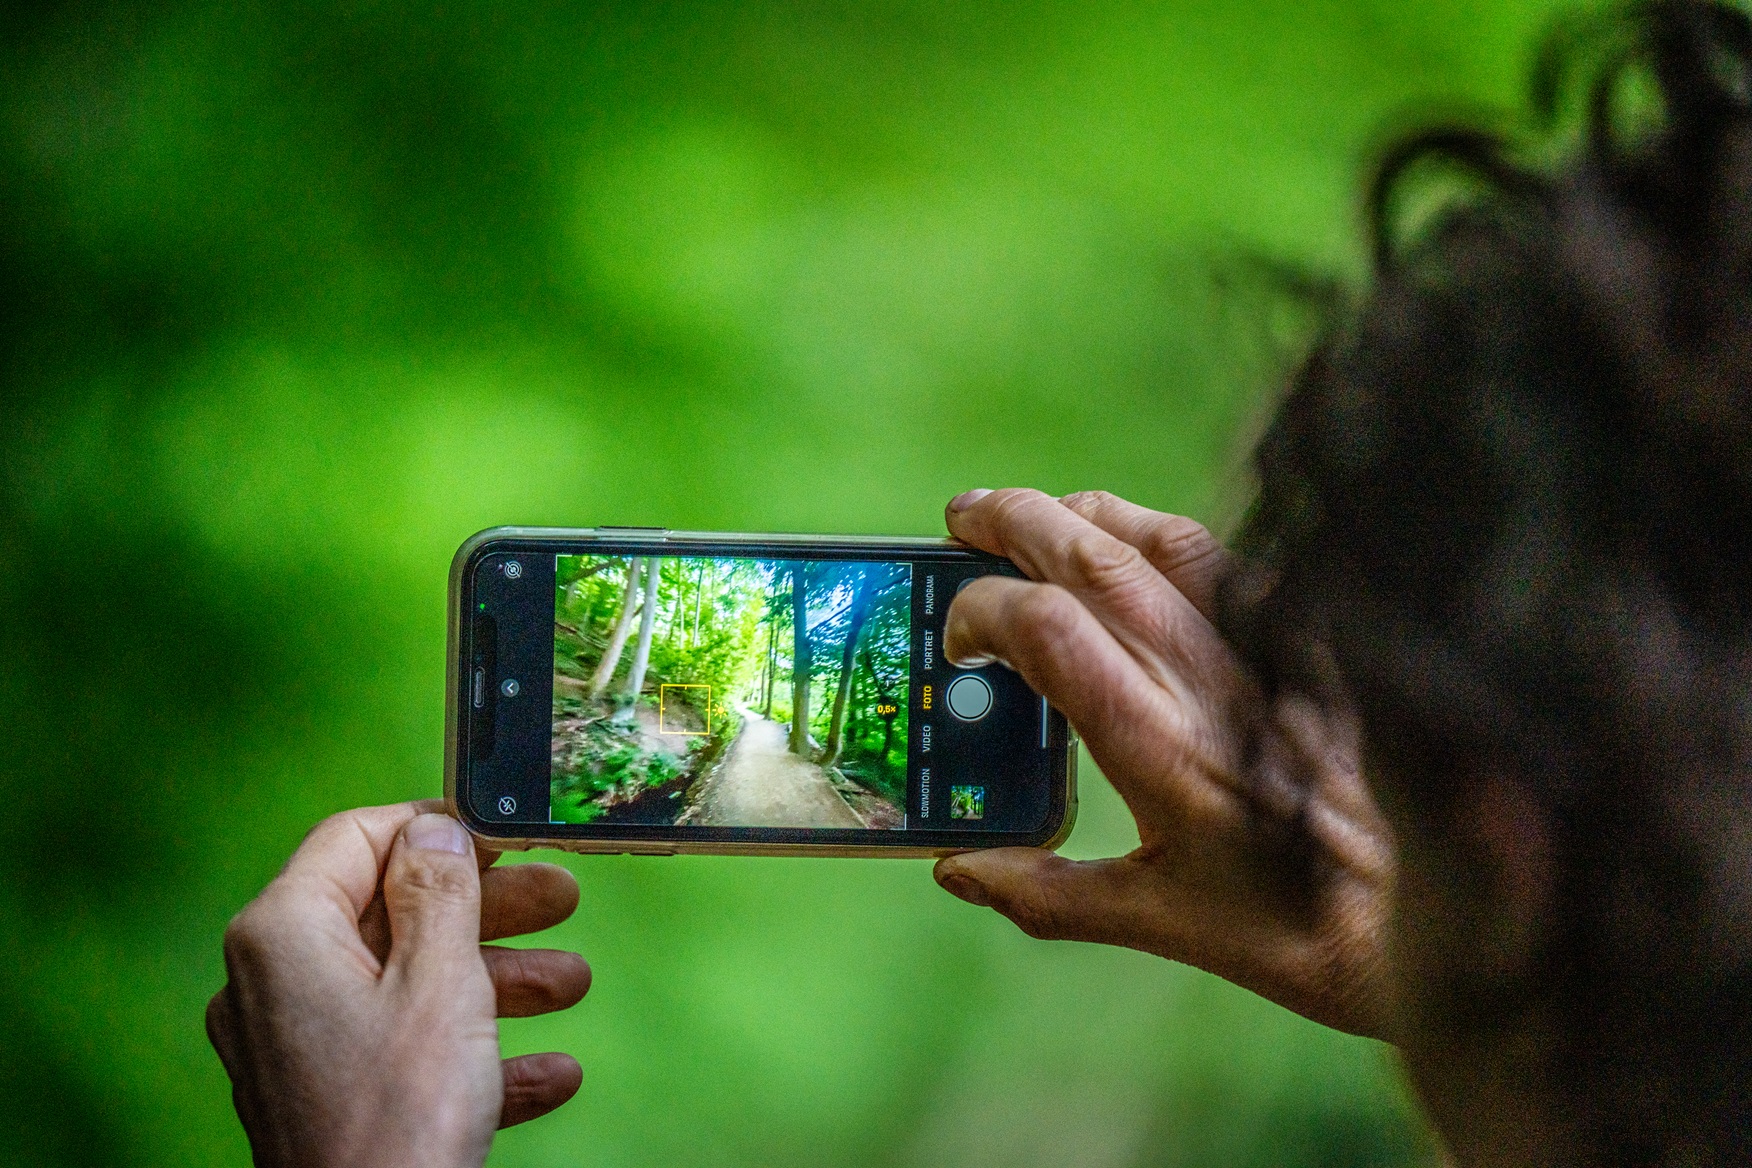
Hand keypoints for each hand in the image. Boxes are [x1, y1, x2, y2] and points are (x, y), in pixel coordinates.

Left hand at [206, 801, 591, 1167]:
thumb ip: (440, 894)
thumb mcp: (441, 982)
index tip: (503, 835)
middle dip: (489, 911)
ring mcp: (296, 1048)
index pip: (356, 838)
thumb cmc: (396, 1122)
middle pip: (392, 914)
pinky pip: (403, 1054)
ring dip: (498, 982)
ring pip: (406, 986)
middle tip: (563, 898)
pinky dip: (472, 1053)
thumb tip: (433, 829)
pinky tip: (547, 1073)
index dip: (435, 828)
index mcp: (284, 935)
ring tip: (572, 985)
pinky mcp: (323, 1102)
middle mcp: (274, 984)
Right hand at [935, 489, 1394, 1039]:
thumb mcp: (1158, 924)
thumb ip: (1047, 895)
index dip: (982, 613)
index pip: (1047, 628)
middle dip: (1013, 522)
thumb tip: (957, 871)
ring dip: (1082, 513)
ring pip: (1158, 540)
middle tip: (963, 516)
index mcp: (1156, 747)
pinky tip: (1133, 538)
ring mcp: (1260, 651)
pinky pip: (1224, 557)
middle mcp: (1204, 680)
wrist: (1433, 915)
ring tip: (1034, 513)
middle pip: (1092, 556)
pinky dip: (1160, 530)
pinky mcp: (1304, 642)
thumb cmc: (1294, 930)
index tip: (958, 642)